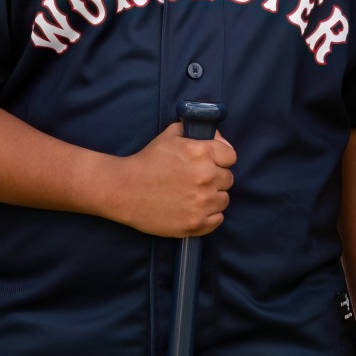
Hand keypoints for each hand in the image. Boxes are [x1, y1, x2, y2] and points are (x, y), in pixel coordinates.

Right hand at [103, 121, 235, 236]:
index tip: (209, 162)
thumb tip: (218, 137)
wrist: (124, 190)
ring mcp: (202, 202)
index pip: (231, 156)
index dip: (220, 158)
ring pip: (224, 199)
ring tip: (192, 195)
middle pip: (228, 178)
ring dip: (212, 197)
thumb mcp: (169, 137)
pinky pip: (217, 219)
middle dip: (215, 178)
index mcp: (201, 153)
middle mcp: (206, 177)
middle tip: (195, 179)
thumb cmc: (146, 162)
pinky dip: (208, 216)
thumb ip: (196, 132)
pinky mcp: (196, 223)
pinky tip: (193, 208)